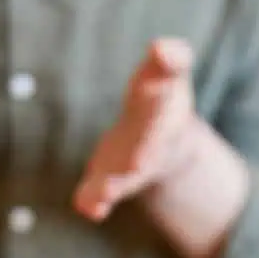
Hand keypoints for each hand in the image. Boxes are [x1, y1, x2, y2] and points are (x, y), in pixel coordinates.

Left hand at [75, 37, 198, 221]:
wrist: (167, 145)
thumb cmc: (160, 101)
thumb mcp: (167, 77)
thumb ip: (171, 60)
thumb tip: (164, 48)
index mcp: (164, 114)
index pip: (164, 103)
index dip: (163, 101)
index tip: (159, 89)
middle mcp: (151, 144)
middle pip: (148, 149)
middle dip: (144, 155)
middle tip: (137, 164)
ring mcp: (131, 165)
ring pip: (123, 179)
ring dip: (112, 186)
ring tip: (102, 194)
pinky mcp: (111, 179)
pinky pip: (100, 193)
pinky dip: (94, 202)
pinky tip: (87, 209)